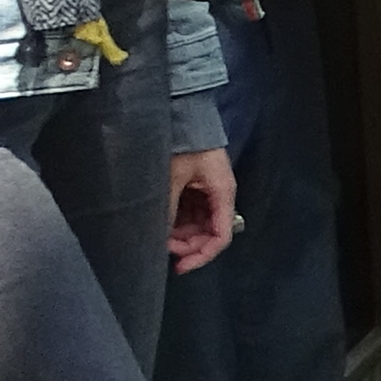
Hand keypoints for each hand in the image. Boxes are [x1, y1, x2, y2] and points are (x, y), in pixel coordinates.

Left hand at [166, 149, 239, 271]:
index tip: (179, 266)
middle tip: (162, 245)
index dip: (201, 256)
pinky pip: (191, 213)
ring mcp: (208, 191)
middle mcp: (219, 195)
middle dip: (187, 244)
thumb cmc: (183, 143)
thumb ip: (169, 211)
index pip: (220, 236)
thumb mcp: (172, 179)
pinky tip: (162, 221)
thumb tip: (161, 238)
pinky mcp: (197, 187)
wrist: (182, 114)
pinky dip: (177, 221)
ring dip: (181, 234)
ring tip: (158, 233)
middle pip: (209, 233)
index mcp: (222, 193)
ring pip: (199, 225)